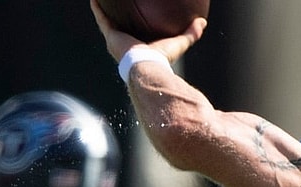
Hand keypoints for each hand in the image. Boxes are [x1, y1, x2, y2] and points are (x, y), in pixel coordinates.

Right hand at [90, 0, 206, 62]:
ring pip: (108, 20)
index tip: (136, 14)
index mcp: (139, 47)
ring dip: (105, 9)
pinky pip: (101, 17)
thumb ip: (191, 33)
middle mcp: (124, 45)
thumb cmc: (163, 58)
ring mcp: (115, 40)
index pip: (136, 33)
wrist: (147, 66)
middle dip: (118, 15)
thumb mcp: (179, 43)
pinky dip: (98, 8)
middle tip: (118, 3)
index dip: (135, 24)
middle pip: (120, 26)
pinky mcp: (110, 35)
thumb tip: (203, 21)